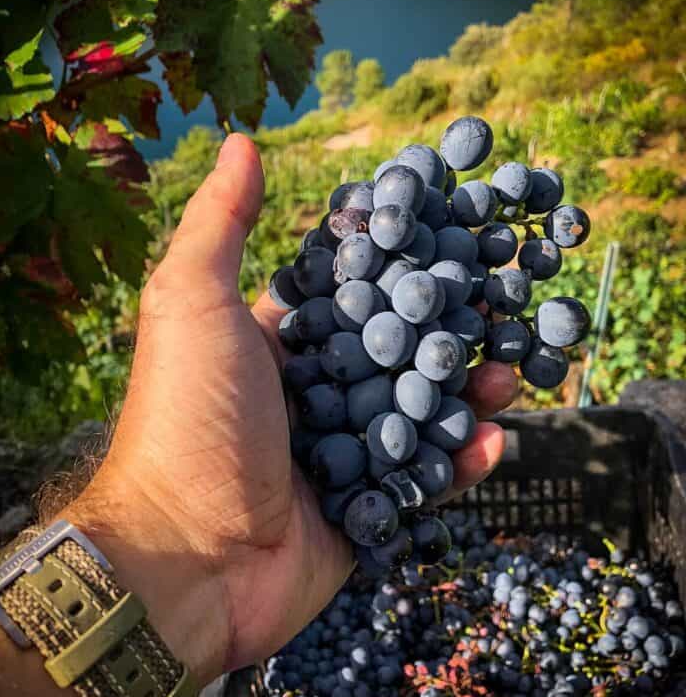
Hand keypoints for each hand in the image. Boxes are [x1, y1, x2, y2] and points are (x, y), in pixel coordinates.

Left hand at [65, 134, 516, 684]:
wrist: (185, 557)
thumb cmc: (188, 419)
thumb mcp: (192, 304)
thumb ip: (220, 225)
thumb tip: (241, 139)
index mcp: (277, 344)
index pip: (351, 294)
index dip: (400, 266)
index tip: (451, 237)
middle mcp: (309, 396)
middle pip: (397, 354)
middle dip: (449, 332)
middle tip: (500, 310)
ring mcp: (338, 457)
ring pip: (418, 415)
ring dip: (466, 394)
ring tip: (510, 375)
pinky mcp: (360, 515)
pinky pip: (421, 483)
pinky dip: (458, 461)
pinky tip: (494, 439)